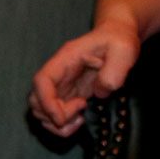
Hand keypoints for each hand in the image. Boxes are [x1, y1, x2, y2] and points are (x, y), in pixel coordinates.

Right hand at [28, 22, 140, 136]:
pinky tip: (81, 117)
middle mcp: (58, 73)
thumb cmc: (118, 40)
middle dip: (52, 115)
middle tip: (79, 115)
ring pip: (41, 109)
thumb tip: (100, 92)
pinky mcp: (69, 93)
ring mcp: (62, 84)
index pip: (42, 81)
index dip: (46, 102)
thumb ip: (113, 72)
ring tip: (80, 118)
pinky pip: (55, 112)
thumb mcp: (123, 50)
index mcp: (65, 59)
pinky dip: (63, 123)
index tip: (61, 118)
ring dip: (56, 122)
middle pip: (36, 98)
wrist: (117, 36)